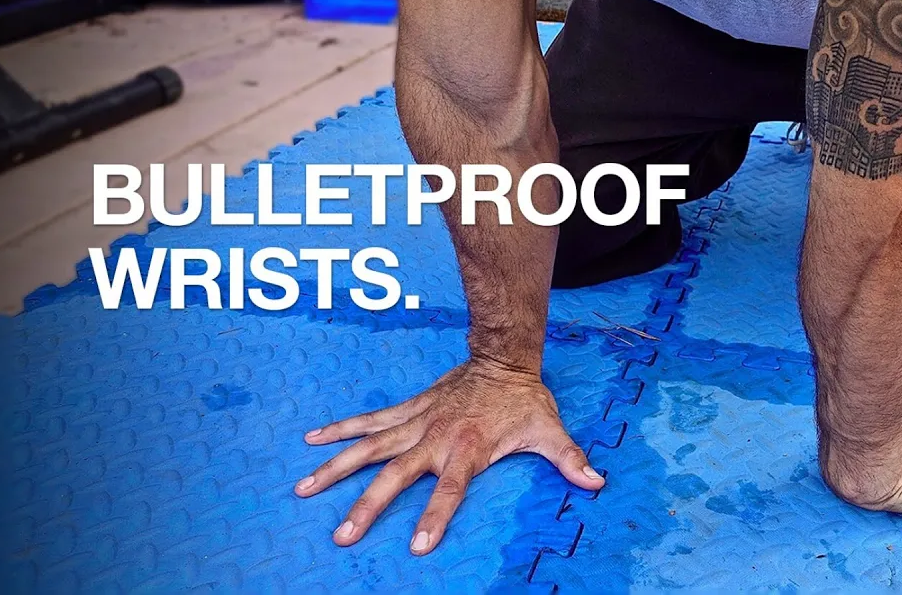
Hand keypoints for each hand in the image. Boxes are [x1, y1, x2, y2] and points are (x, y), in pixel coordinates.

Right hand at [294, 358, 604, 553]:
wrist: (502, 356)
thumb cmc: (523, 400)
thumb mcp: (549, 430)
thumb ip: (569, 459)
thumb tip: (597, 481)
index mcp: (467, 448)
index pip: (449, 489)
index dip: (435, 516)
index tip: (417, 545)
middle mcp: (434, 437)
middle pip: (395, 475)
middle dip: (368, 506)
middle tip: (342, 534)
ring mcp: (416, 423)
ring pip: (370, 448)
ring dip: (337, 468)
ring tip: (304, 489)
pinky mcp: (407, 410)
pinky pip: (369, 422)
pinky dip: (340, 430)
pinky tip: (312, 440)